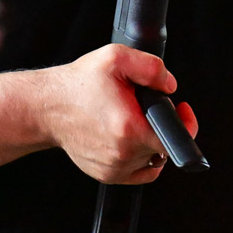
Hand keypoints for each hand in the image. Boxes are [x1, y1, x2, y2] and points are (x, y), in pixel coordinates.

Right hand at [42, 44, 197, 183]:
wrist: (47, 107)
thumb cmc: (78, 85)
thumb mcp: (116, 58)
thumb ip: (151, 67)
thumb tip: (170, 85)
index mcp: (129, 128)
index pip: (175, 139)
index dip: (185, 123)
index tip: (181, 110)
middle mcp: (123, 153)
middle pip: (163, 144)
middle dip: (160, 124)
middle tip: (142, 106)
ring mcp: (114, 168)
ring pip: (152, 159)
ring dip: (150, 141)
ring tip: (132, 120)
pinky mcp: (107, 175)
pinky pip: (139, 172)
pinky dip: (141, 157)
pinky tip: (131, 138)